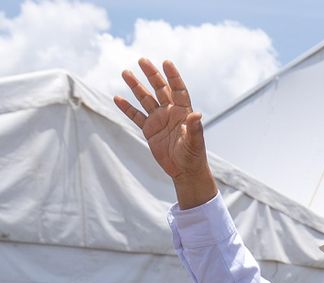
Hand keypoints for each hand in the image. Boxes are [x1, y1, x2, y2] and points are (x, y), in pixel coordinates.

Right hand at [113, 59, 216, 206]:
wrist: (185, 171)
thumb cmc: (194, 156)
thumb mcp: (194, 143)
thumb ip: (195, 129)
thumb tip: (198, 114)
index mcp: (183, 113)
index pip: (178, 90)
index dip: (173, 77)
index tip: (166, 62)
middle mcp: (170, 113)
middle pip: (160, 89)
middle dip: (152, 75)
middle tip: (142, 60)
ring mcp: (158, 120)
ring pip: (145, 99)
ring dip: (136, 87)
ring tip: (125, 72)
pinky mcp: (149, 130)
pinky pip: (136, 116)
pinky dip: (127, 108)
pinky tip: (116, 98)